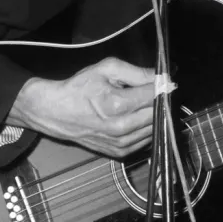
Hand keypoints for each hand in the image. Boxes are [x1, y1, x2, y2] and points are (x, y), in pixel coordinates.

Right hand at [8, 58, 156, 157]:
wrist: (56, 113)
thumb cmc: (80, 87)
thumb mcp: (106, 69)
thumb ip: (136, 72)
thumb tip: (162, 77)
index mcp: (116, 104)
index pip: (154, 95)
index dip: (163, 86)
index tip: (166, 80)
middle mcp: (120, 127)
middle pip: (157, 114)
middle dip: (162, 101)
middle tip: (159, 91)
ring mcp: (120, 143)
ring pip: (154, 129)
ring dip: (156, 116)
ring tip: (147, 103)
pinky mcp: (119, 152)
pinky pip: (146, 141)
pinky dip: (148, 129)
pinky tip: (140, 117)